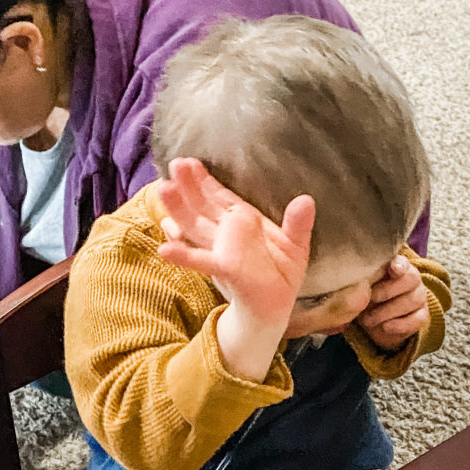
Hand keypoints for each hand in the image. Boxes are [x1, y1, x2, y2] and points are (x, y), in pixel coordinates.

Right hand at [158, 159, 314, 328]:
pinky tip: (165, 250)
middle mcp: (226, 232)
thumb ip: (298, 224)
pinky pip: (199, 260)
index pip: (221, 196)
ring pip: (195, 226)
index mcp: (243, 220)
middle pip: (203, 206)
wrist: (272, 307)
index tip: (190, 162)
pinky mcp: (221, 269)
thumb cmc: (281, 274)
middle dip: (189, 187)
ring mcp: (220, 250)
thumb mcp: (295, 246)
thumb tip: (306, 200)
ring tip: (164, 191)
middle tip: (175, 165)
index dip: (205, 180)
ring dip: (179, 210)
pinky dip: (183, 255)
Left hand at [356, 254, 428, 350]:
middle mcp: (412, 279)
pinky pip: (416, 319)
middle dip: (387, 290)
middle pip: (410, 279)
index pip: (402, 261)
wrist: (377, 323)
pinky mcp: (421, 316)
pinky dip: (399, 325)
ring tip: (367, 319)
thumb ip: (362, 282)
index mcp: (396, 266)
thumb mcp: (362, 289)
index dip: (399, 264)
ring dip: (387, 311)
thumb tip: (357, 284)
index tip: (393, 269)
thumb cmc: (368, 299)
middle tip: (370, 299)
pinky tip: (385, 327)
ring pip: (412, 300)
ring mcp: (419, 297)